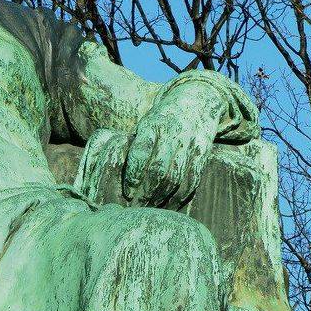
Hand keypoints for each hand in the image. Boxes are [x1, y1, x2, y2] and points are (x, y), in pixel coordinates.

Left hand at [121, 80, 225, 208]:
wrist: (196, 101)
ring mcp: (189, 143)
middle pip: (159, 169)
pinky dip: (180, 198)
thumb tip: (107, 175)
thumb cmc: (160, 121)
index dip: (133, 174)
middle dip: (145, 192)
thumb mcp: (143, 125)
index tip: (127, 192)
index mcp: (153, 124)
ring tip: (149, 208)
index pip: (141, 151)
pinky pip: (192, 181)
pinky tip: (169, 207)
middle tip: (136, 207)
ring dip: (161, 197)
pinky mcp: (203, 154)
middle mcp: (173, 132)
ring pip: (175, 177)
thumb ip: (132, 146)